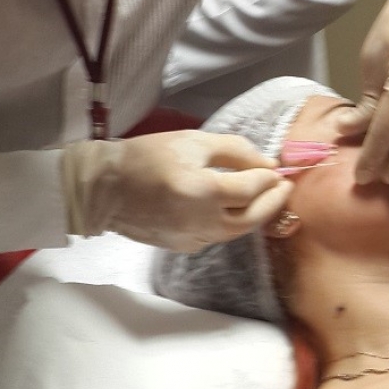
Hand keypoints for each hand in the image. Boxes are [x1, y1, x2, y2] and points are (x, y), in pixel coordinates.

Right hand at [62, 131, 292, 251]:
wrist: (103, 188)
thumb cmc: (147, 156)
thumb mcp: (193, 141)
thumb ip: (235, 151)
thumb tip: (267, 164)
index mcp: (204, 192)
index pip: (251, 189)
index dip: (269, 179)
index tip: (278, 169)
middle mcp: (202, 222)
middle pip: (252, 218)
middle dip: (273, 202)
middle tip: (285, 187)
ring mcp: (193, 239)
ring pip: (238, 232)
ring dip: (257, 216)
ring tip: (267, 198)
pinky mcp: (184, 247)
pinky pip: (219, 237)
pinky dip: (234, 224)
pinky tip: (237, 210)